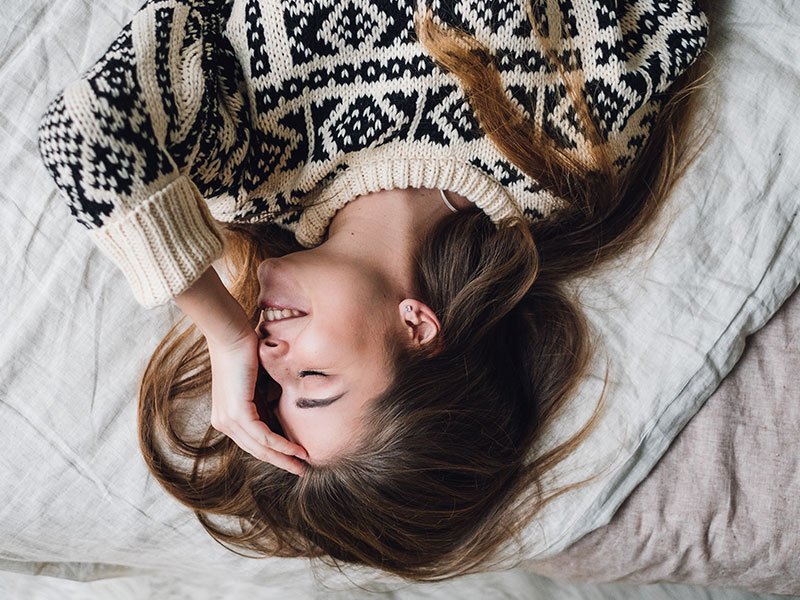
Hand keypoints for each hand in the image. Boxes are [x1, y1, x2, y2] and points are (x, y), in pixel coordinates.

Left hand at [207, 330, 308, 474]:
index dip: (274, 451)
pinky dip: (282, 445)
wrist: (230, 333)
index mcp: (227, 415)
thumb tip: (283, 405)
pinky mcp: (238, 412)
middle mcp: (224, 421)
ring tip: (303, 465)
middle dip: (281, 462)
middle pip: (256, 449)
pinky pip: (263, 436)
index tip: (294, 456)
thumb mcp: (257, 380)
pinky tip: (297, 451)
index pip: (253, 440)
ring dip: (284, 458)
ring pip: (260, 447)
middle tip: (301, 470)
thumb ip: (266, 396)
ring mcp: (229, 419)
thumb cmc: (244, 349)